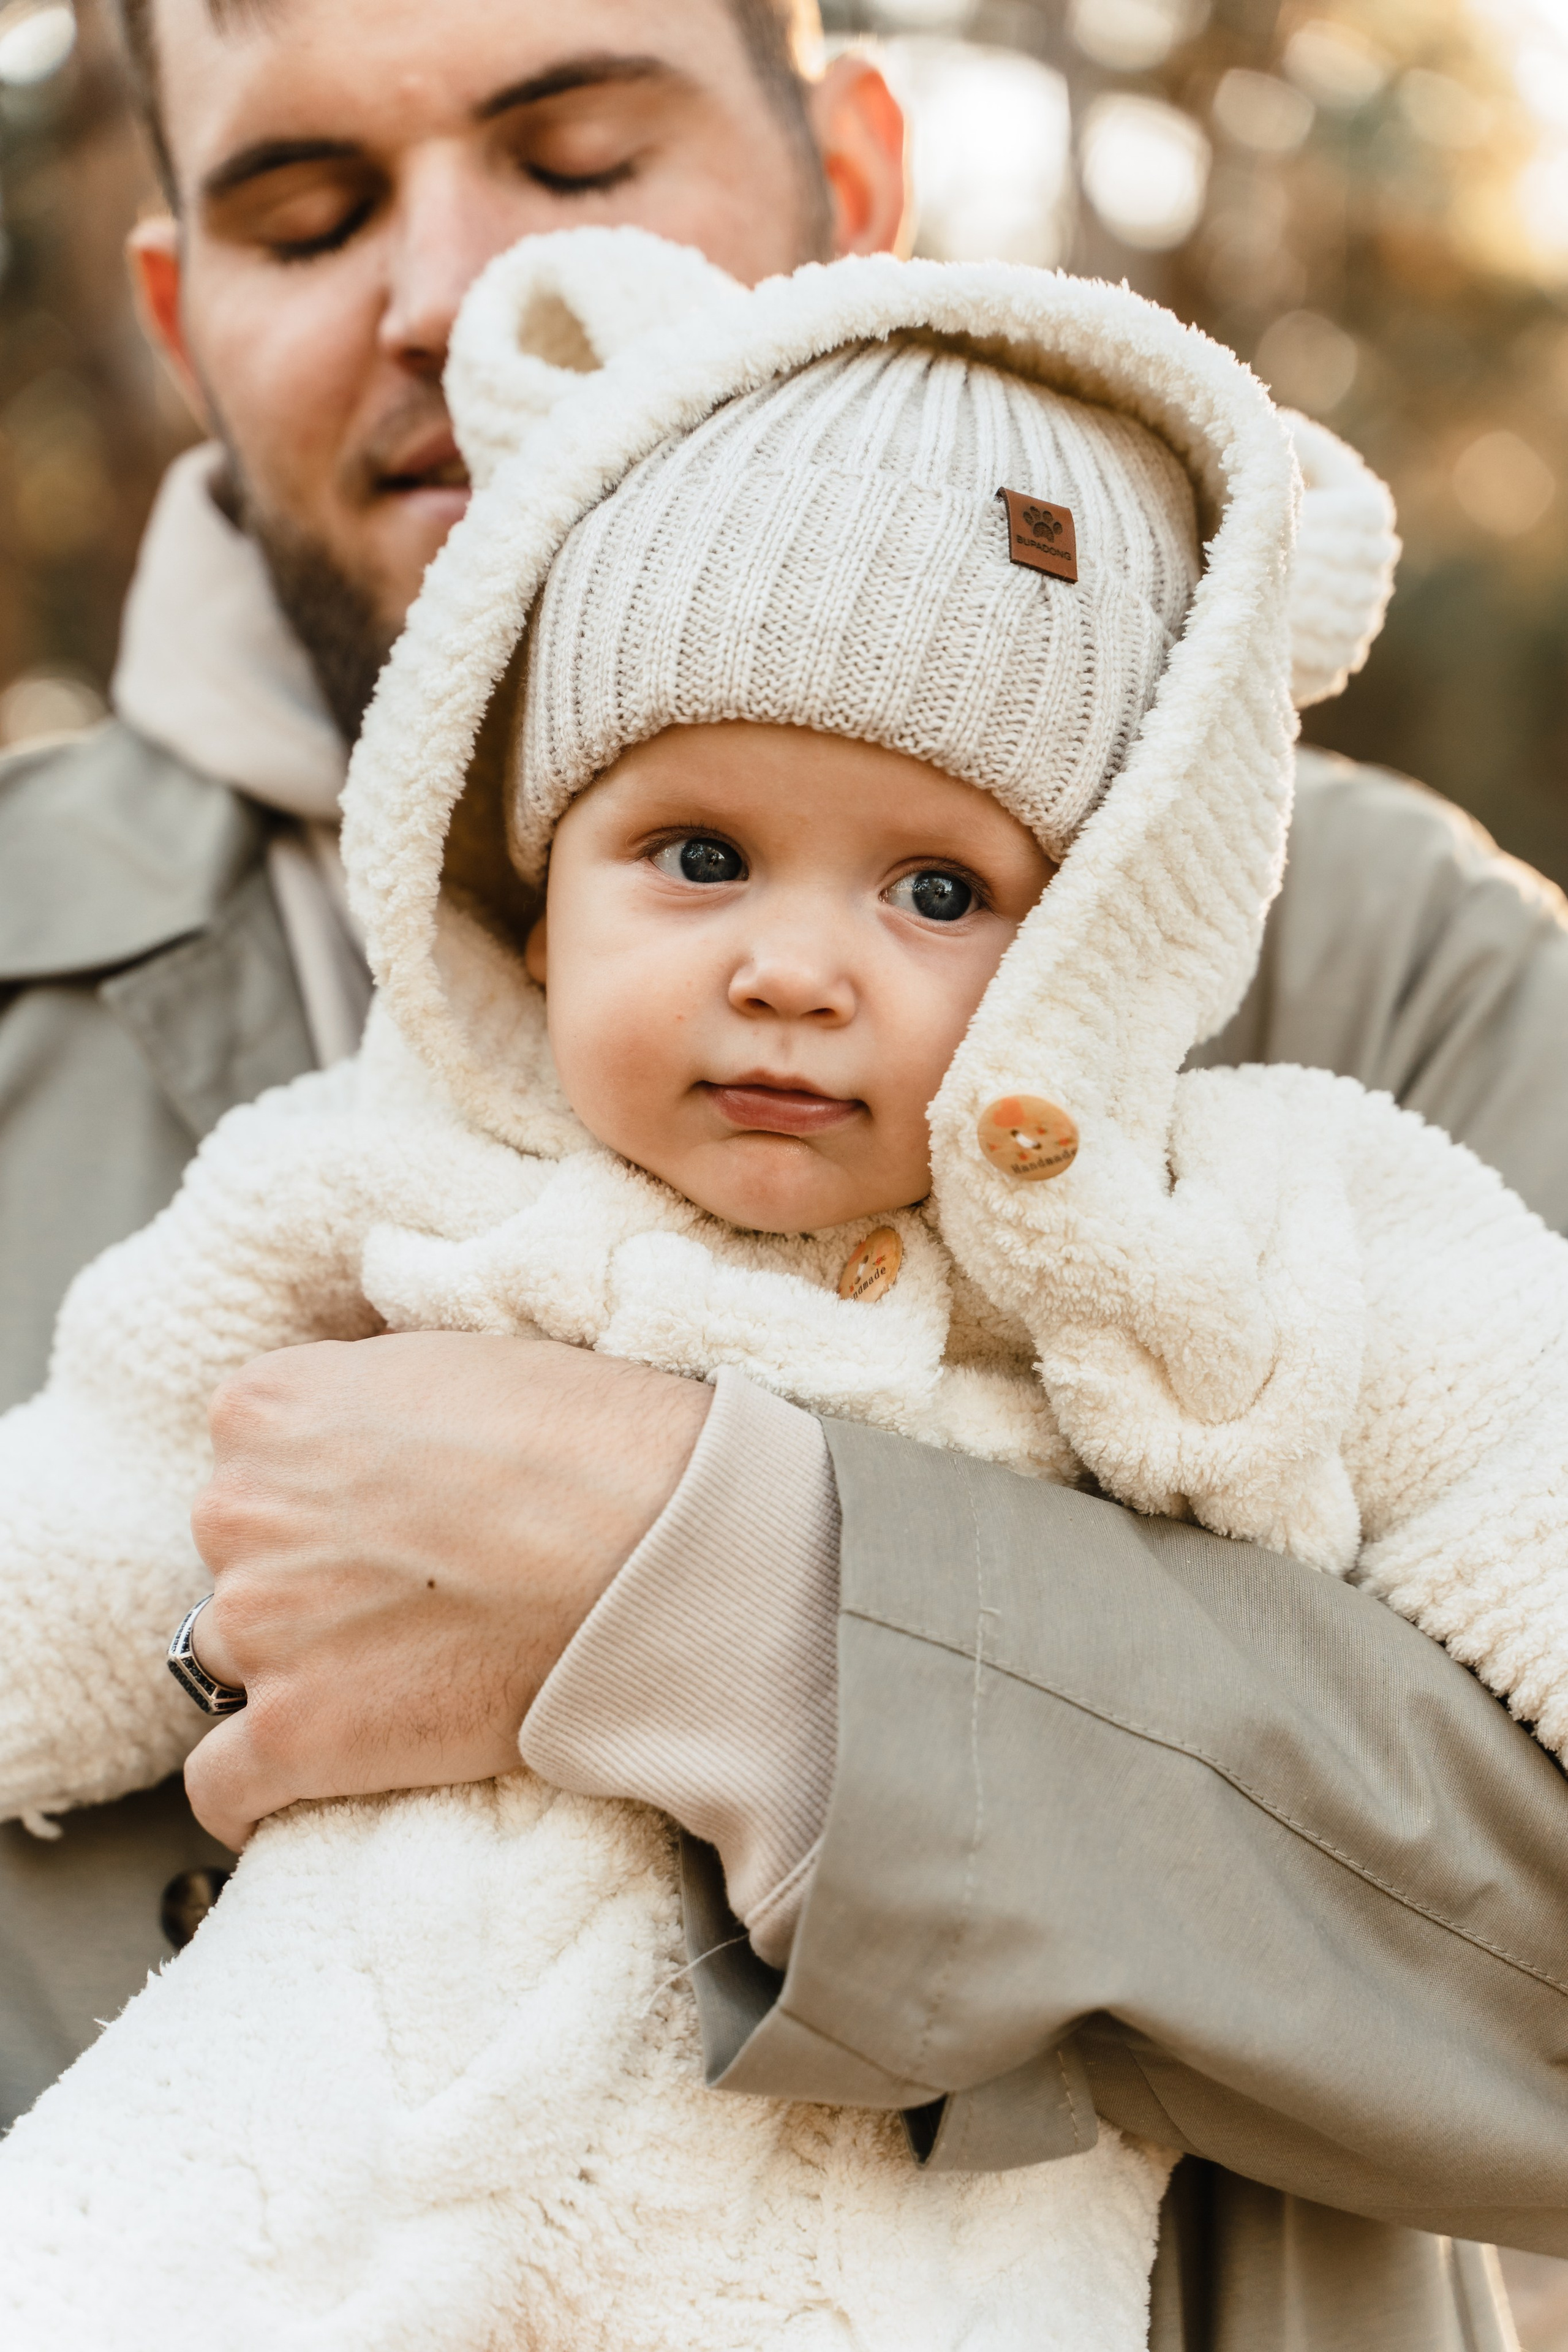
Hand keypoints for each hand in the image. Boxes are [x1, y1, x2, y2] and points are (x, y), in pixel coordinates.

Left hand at [183, 1334, 710, 1848]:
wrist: (666, 1546)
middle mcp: (238, 1508)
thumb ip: (362, 1400)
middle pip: (241, 1562)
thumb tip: (352, 1443)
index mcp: (269, 1409)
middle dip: (307, 1581)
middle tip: (408, 1596)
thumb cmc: (590, 1442)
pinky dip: (251, 1794)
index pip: (248, 1465)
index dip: (318, 1498)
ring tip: (395, 1676)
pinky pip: (221, 1785)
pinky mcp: (297, 1731)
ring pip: (235, 1661)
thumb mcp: (449, 1360)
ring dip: (297, 1670)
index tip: (380, 1524)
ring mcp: (262, 1625)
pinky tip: (299, 1784)